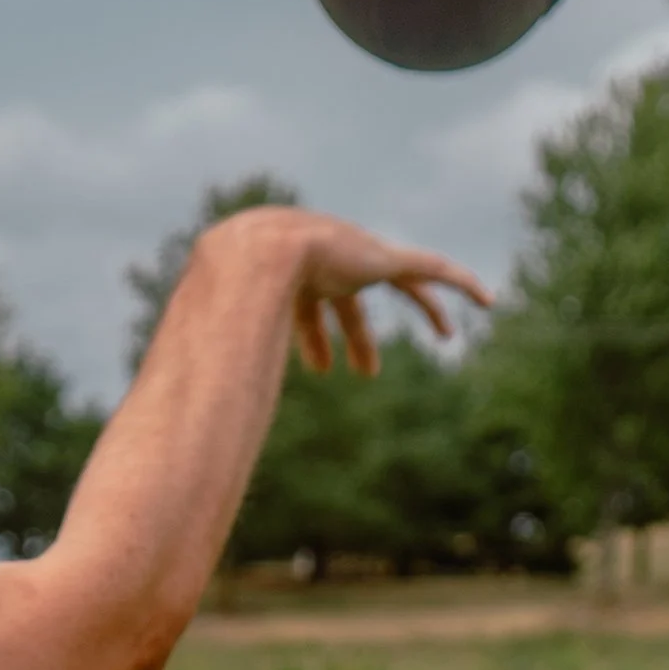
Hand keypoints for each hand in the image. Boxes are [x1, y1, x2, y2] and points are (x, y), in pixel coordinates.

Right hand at [197, 206, 489, 377]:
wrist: (251, 260)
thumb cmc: (229, 304)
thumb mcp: (219, 342)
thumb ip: (206, 369)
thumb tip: (179, 414)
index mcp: (289, 272)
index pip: (310, 302)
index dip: (317, 334)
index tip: (323, 367)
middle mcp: (326, 258)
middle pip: (350, 297)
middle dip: (356, 335)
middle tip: (363, 373)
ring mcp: (357, 254)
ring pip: (399, 281)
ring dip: (418, 311)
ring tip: (443, 337)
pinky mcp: (385, 259)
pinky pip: (434, 269)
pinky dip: (461, 285)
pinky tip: (489, 302)